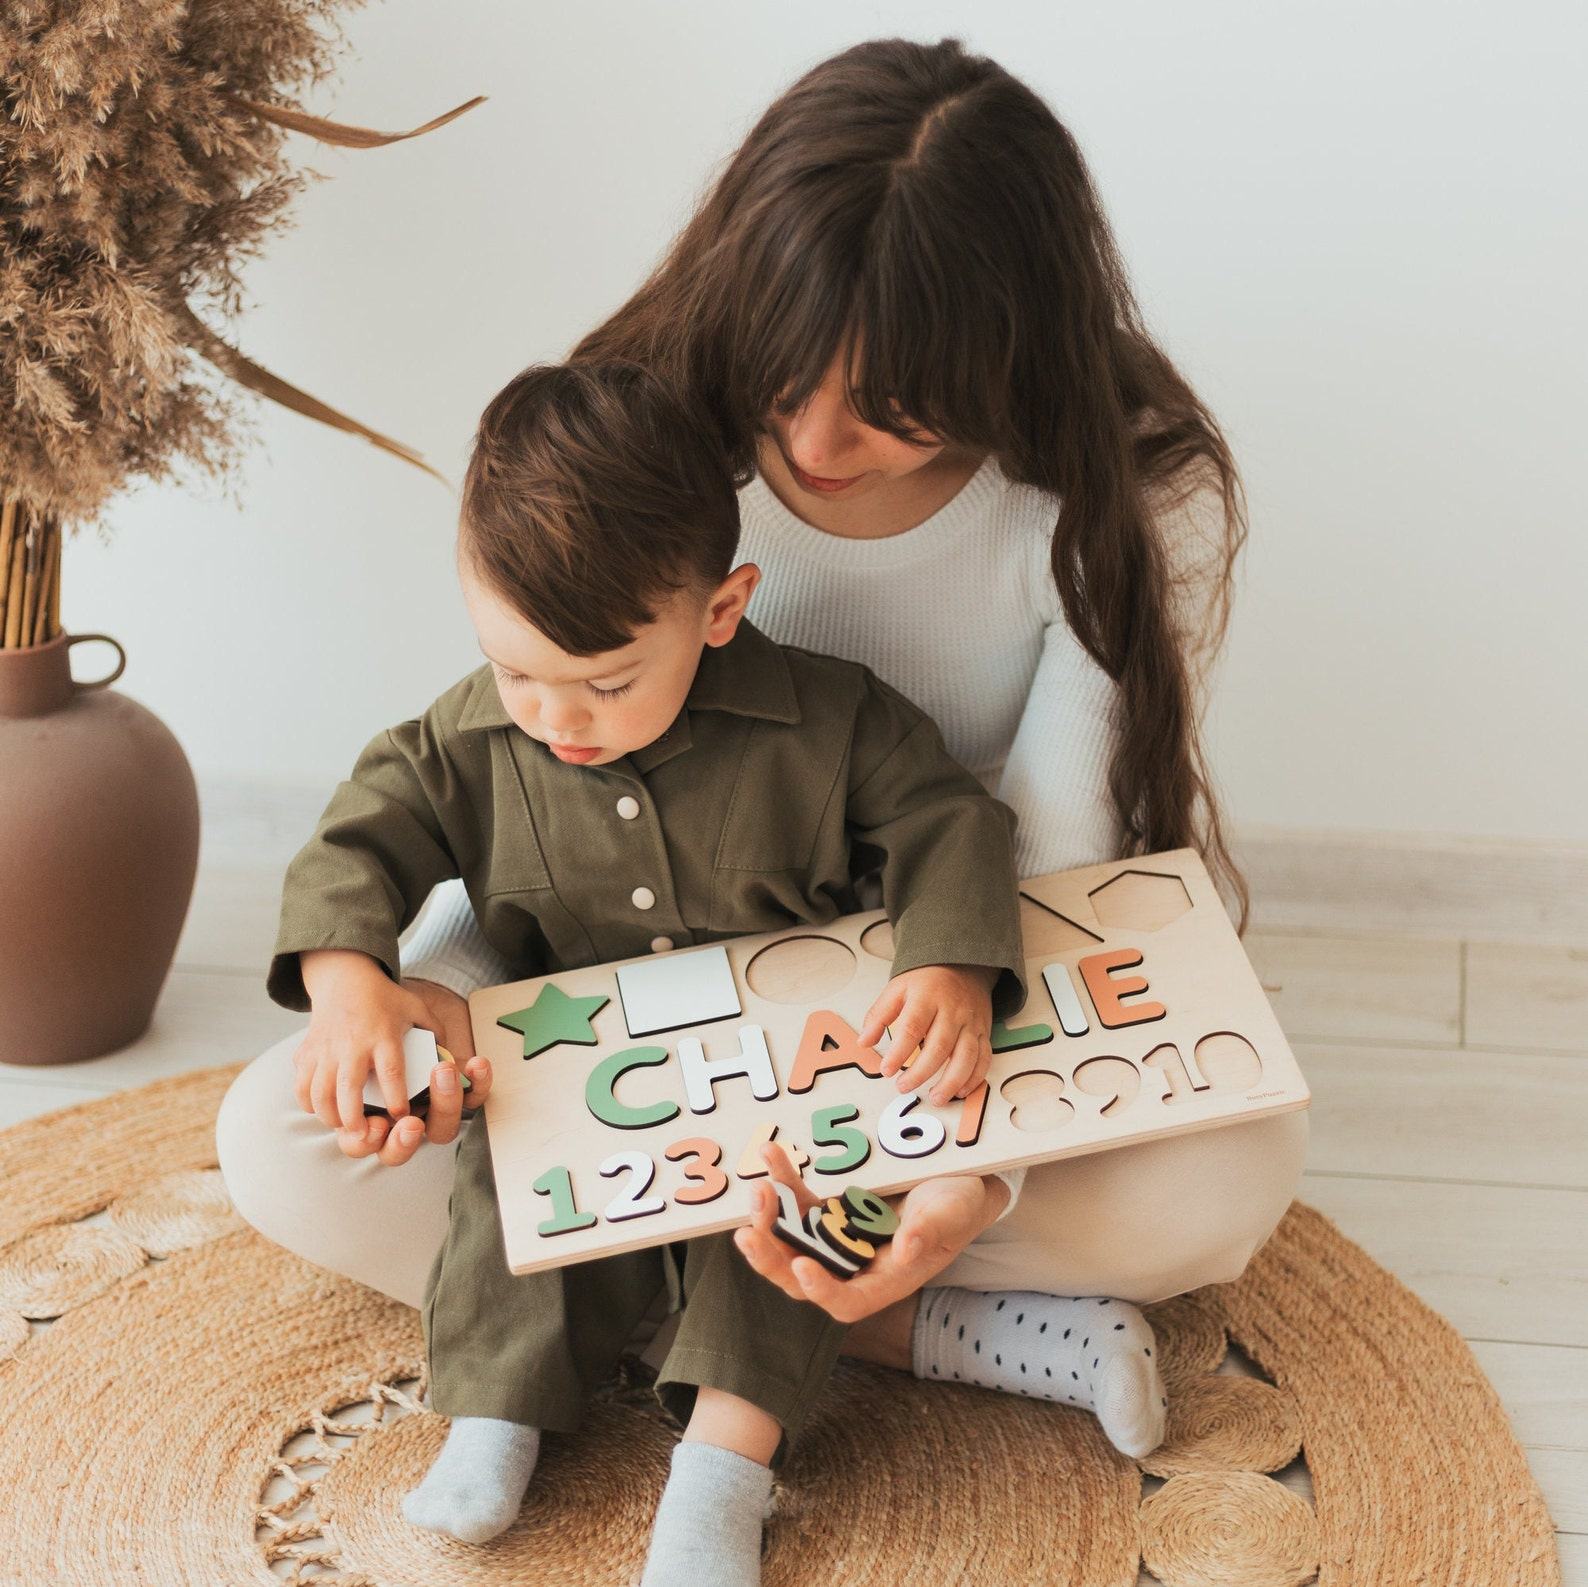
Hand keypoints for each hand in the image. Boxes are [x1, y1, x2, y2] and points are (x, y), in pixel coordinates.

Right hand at [291, 951, 492, 1163]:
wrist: (344, 977)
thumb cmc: (385, 999)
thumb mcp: (417, 1008)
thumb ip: (436, 1033)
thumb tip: (454, 1061)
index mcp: (384, 1034)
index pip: (391, 1069)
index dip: (396, 1096)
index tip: (401, 1116)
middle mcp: (353, 1043)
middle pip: (350, 1087)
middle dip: (355, 1117)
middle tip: (364, 1134)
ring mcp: (327, 1049)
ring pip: (321, 1091)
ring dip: (331, 1115)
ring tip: (343, 1128)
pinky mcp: (308, 1052)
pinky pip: (302, 1085)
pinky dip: (309, 1103)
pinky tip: (322, 1111)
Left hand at [732, 1142, 1007, 1322]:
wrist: (957, 1178)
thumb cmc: (961, 1202)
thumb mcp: (953, 1213)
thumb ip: (930, 1233)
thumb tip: (904, 1250)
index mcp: (887, 1280)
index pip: (846, 1302)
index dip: (821, 1290)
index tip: (802, 1264)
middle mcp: (857, 1266)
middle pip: (804, 1277)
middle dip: (773, 1259)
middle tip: (749, 1233)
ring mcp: (840, 1239)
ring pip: (792, 1242)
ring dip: (769, 1220)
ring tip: (757, 1190)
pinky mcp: (831, 1210)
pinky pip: (798, 1204)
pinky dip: (782, 1183)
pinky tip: (771, 1156)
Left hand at [857, 963, 996, 1107]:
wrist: (963, 965)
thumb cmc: (927, 981)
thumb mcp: (897, 989)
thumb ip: (879, 1015)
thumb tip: (864, 1042)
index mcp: (927, 998)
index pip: (912, 1027)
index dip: (899, 1052)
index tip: (886, 1070)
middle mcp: (952, 1011)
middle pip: (940, 1046)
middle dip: (921, 1072)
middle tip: (903, 1087)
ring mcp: (970, 1022)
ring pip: (966, 1056)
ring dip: (952, 1081)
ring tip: (936, 1098)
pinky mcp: (983, 1031)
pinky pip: (984, 1057)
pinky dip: (975, 1077)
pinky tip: (961, 1091)